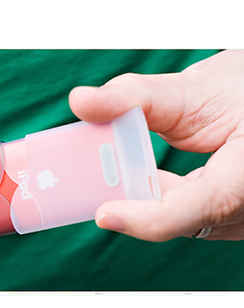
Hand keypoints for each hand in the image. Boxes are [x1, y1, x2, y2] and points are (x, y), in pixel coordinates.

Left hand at [69, 50, 243, 241]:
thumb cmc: (242, 93)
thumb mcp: (195, 89)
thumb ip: (135, 97)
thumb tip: (80, 101)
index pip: (194, 209)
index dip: (145, 217)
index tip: (104, 214)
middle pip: (173, 216)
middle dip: (127, 195)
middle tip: (85, 176)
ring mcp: (236, 218)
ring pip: (172, 217)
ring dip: (139, 192)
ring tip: (108, 166)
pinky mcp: (222, 216)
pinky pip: (179, 213)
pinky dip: (154, 192)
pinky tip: (137, 171)